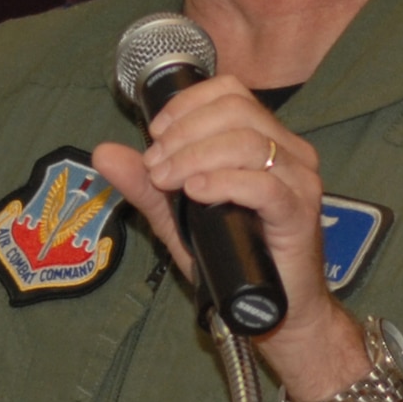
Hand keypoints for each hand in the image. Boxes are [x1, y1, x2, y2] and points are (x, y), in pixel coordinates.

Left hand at [92, 76, 333, 333]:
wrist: (273, 309)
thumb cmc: (232, 257)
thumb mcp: (177, 216)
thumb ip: (144, 184)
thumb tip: (103, 153)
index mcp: (265, 139)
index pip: (230, 91)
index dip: (187, 105)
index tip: (155, 134)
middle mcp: (288, 152)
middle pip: (235, 111)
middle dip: (184, 134)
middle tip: (155, 167)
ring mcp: (299, 181)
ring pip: (247, 142)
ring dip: (195, 157)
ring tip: (167, 181)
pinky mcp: (299, 213)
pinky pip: (264, 185)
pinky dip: (224, 182)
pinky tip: (197, 192)